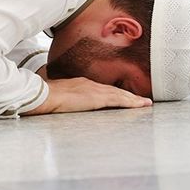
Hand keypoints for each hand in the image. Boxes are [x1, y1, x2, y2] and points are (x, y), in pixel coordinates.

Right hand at [24, 77, 151, 114]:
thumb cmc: (45, 97)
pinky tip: (139, 105)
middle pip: (114, 90)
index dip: (114, 93)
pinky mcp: (98, 98)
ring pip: (120, 94)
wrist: (44, 95)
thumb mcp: (57, 97)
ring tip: (145, 103)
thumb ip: (65, 99)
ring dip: (133, 99)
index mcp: (80, 85)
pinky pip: (119, 100)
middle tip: (142, 100)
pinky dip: (131, 102)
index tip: (123, 96)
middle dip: (128, 95)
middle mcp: (90, 85)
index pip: (102, 89)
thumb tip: (63, 105)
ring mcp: (94, 90)